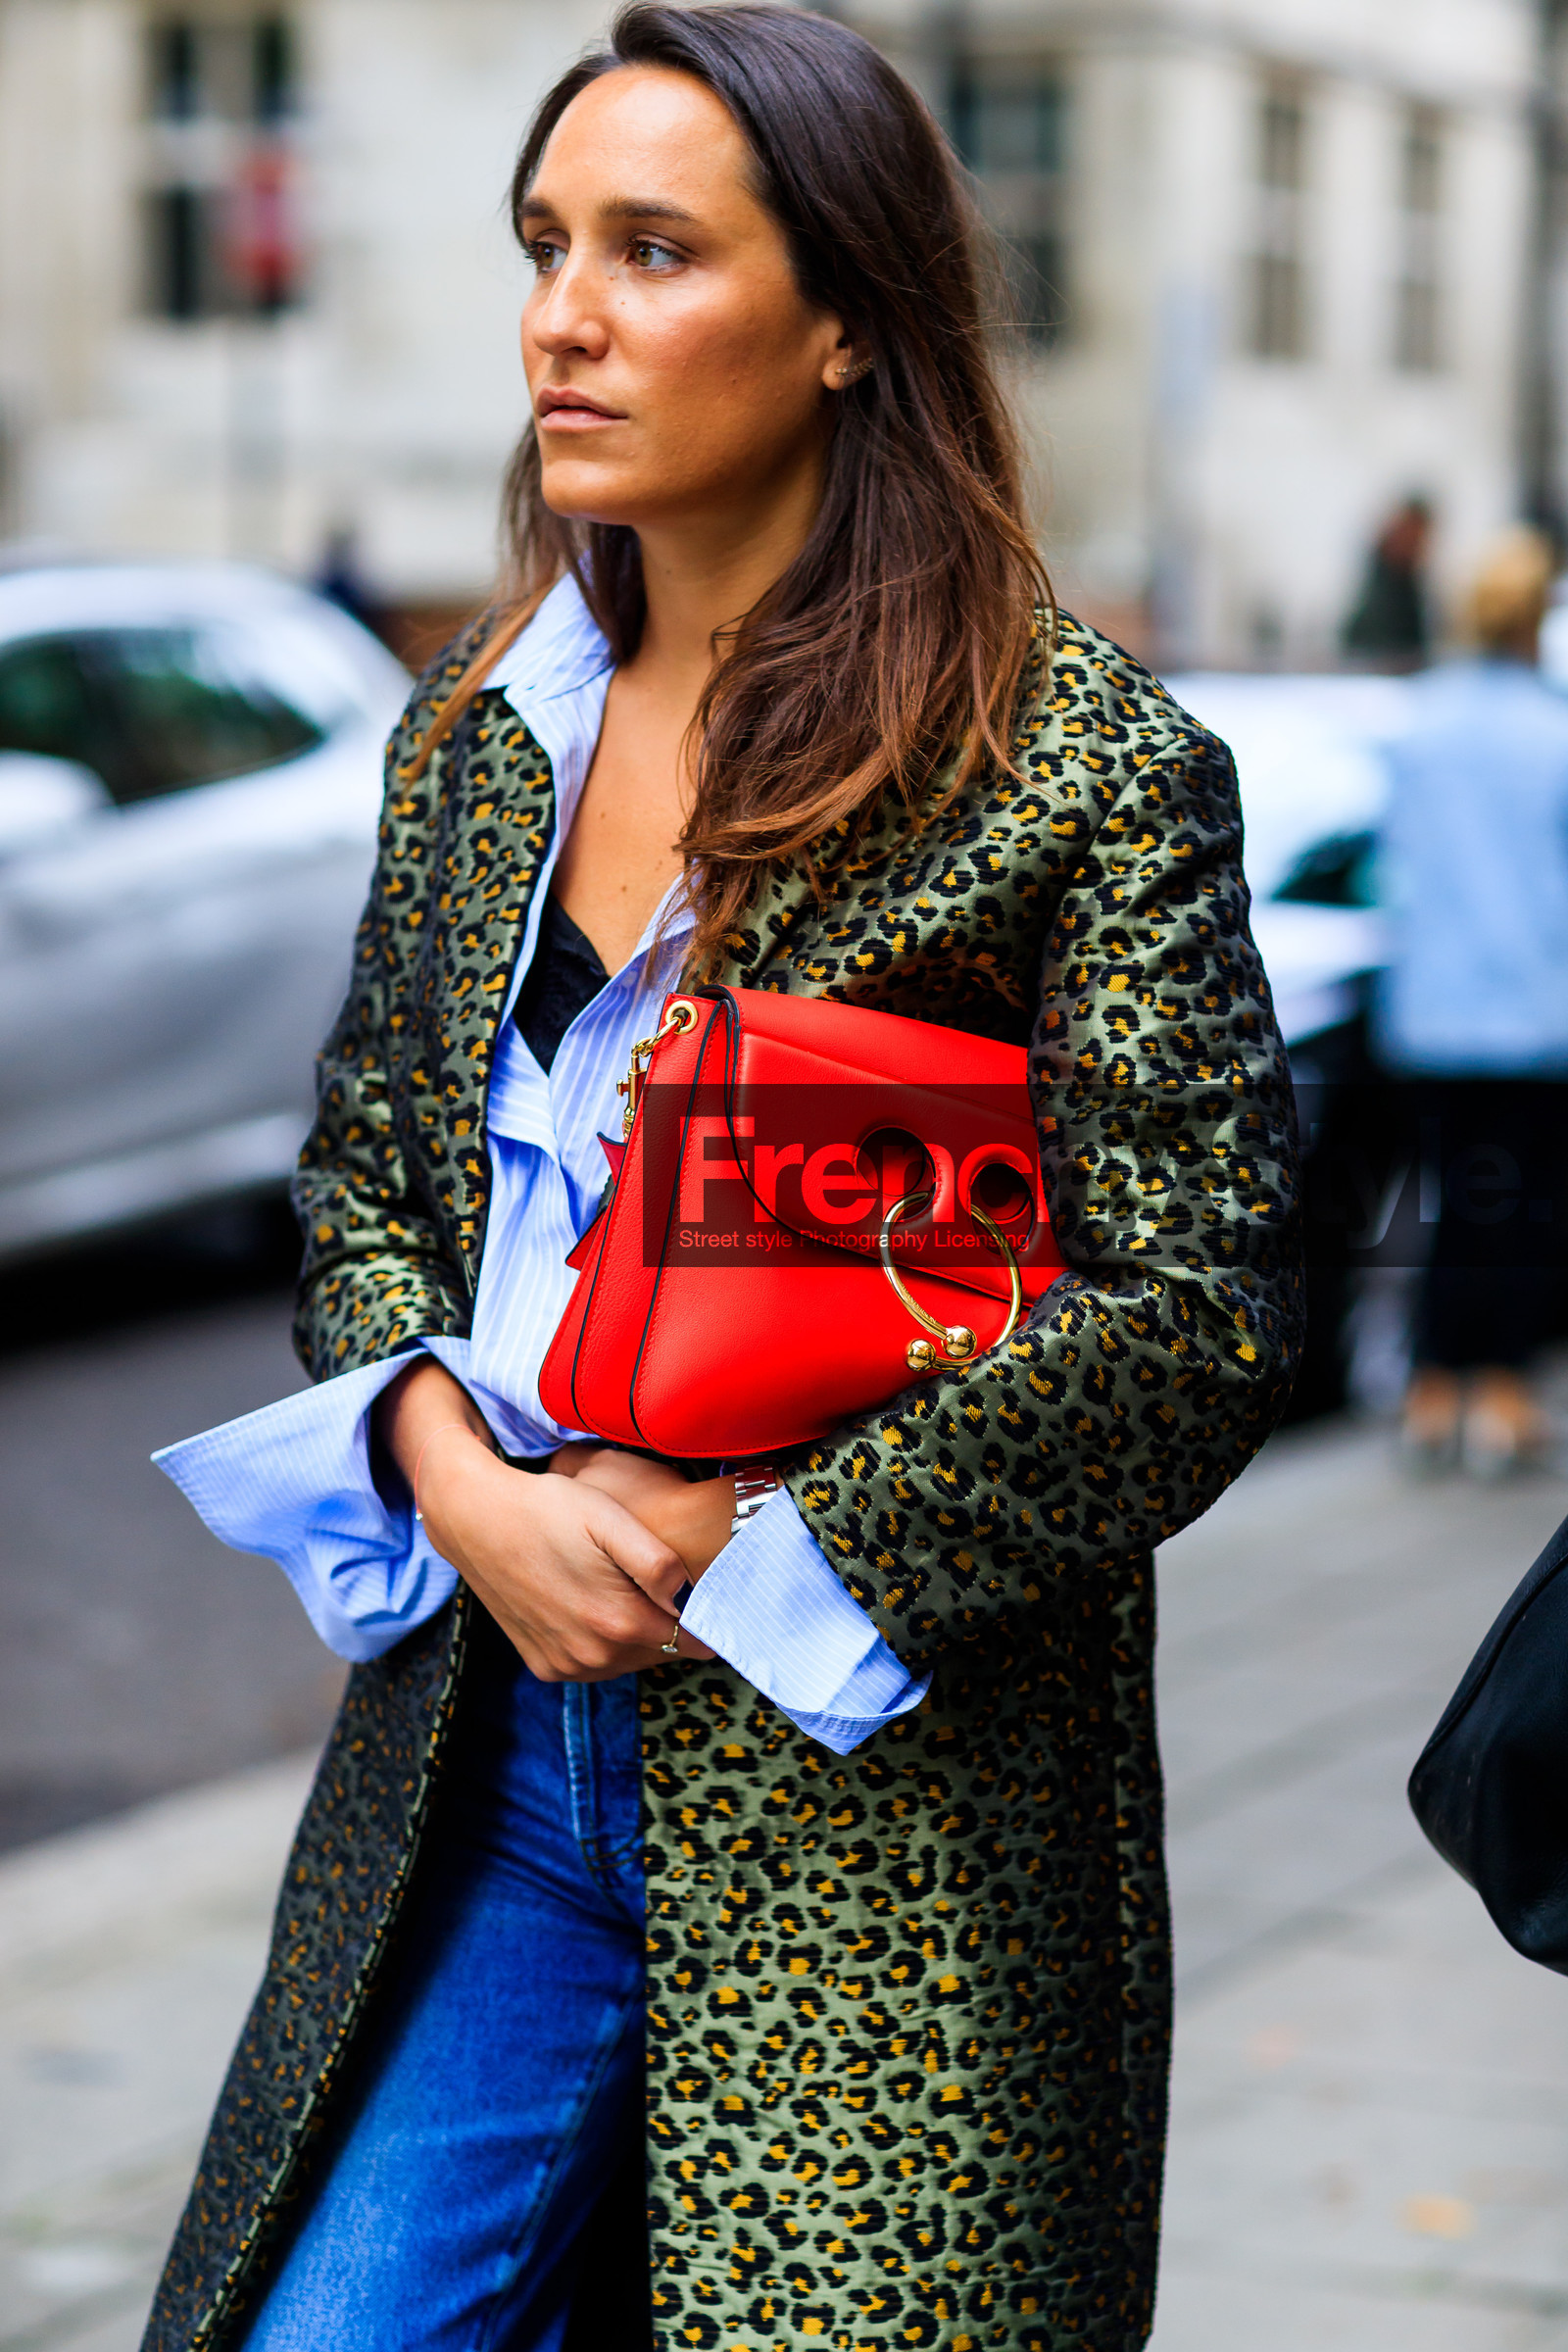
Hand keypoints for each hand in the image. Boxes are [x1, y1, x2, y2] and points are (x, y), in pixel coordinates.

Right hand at [375, 1359, 712, 1678]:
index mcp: (620, 1623)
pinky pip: (595, 1663)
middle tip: (662, 1581)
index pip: (695, 1640)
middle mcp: (595, 1657)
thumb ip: (658, 1563)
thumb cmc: (550, 1508)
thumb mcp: (611, 1518)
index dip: (706, 1614)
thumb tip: (691, 1598)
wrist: (475, 1520)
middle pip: (663, 1651)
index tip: (705, 1589)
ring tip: (626, 1586)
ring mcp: (566, 1666)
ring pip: (630, 1659)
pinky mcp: (545, 1667)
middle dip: (671, 1622)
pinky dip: (602, 1639)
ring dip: (636, 1631)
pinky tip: (593, 1601)